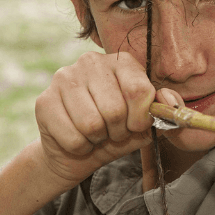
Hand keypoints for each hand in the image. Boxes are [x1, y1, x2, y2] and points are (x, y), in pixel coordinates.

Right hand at [34, 51, 155, 187]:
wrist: (78, 152)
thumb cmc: (117, 132)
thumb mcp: (147, 123)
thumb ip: (165, 110)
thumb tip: (170, 102)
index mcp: (121, 62)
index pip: (139, 90)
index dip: (140, 117)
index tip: (136, 125)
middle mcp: (91, 61)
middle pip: (114, 109)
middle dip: (118, 131)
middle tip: (112, 132)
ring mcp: (64, 77)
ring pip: (91, 124)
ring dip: (98, 139)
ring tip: (96, 134)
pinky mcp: (44, 100)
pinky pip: (72, 136)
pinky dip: (80, 147)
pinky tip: (78, 138)